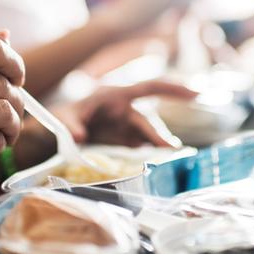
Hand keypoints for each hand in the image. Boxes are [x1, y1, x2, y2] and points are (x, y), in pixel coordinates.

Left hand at [53, 80, 195, 146]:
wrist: (58, 130)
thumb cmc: (62, 118)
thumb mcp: (63, 120)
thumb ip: (71, 126)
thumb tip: (80, 135)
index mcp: (115, 95)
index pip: (148, 88)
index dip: (172, 89)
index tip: (194, 94)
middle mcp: (125, 109)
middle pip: (147, 120)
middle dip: (158, 135)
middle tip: (170, 150)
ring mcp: (126, 125)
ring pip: (147, 135)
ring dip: (156, 147)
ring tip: (168, 159)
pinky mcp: (125, 139)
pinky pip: (142, 146)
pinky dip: (150, 154)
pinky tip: (159, 164)